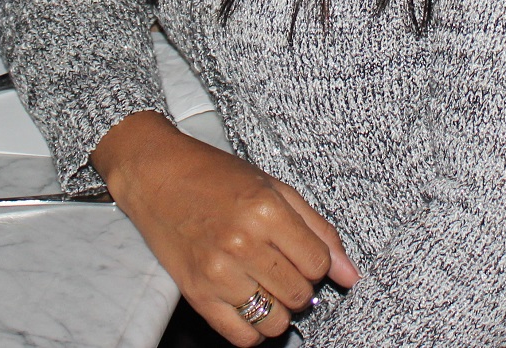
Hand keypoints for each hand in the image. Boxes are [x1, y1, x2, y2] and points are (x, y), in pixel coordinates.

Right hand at [93, 112, 358, 344]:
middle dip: (298, 285)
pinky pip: (242, 336)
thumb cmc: (213, 175)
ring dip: (278, 308)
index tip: (301, 254)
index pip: (318, 264)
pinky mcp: (197, 293)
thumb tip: (349, 274)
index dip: (316, 263)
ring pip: (275, 320)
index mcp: (266, 211)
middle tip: (281, 266)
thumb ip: (317, 229)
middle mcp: (243, 243)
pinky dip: (254, 329)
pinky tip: (248, 303)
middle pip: (299, 295)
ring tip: (264, 284)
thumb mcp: (272, 187)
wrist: (156, 174)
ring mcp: (218, 271)